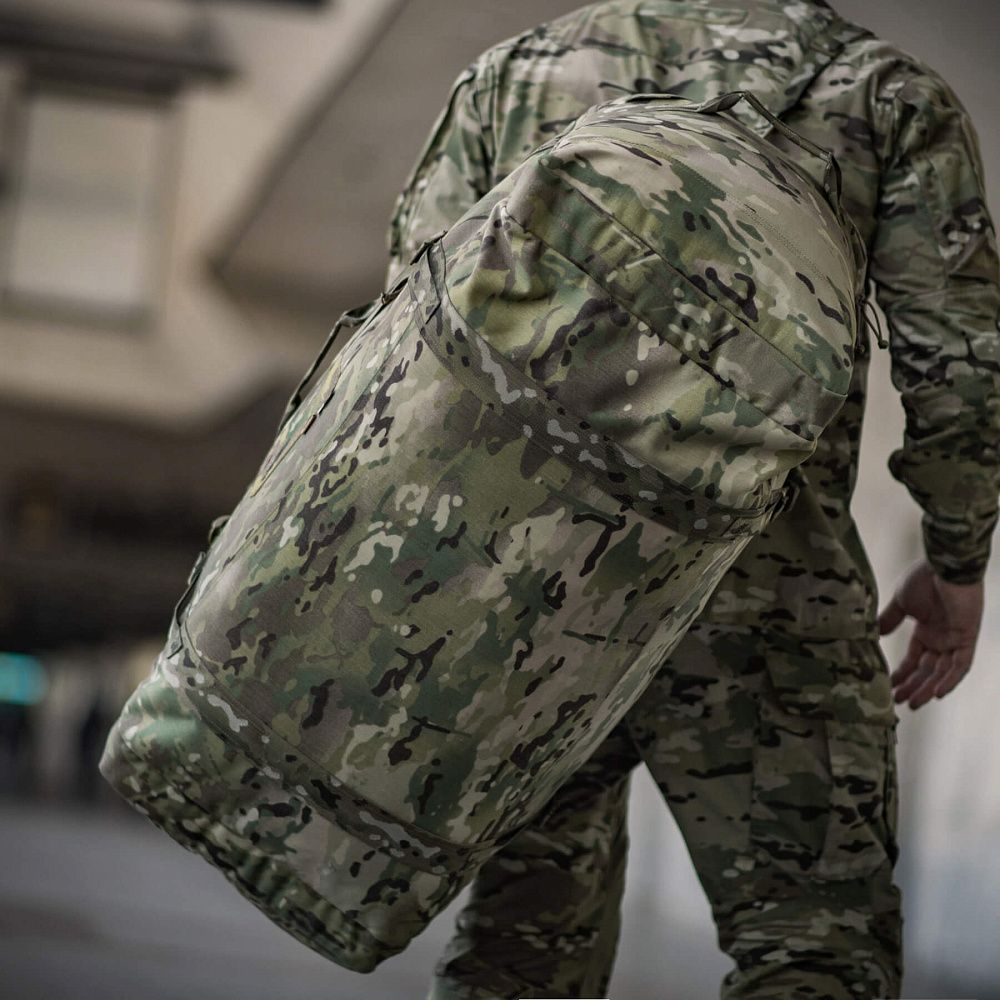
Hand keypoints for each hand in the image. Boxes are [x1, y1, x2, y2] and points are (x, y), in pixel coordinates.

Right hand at [878, 561, 983, 709]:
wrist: (944, 565)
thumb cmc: (924, 578)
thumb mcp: (901, 602)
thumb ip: (890, 619)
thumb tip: (875, 633)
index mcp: (927, 630)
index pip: (914, 659)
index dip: (902, 674)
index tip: (888, 685)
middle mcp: (942, 638)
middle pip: (928, 671)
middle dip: (913, 687)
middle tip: (898, 702)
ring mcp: (955, 639)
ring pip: (943, 673)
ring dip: (928, 689)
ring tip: (913, 703)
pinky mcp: (967, 638)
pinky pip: (961, 666)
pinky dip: (950, 680)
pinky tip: (937, 693)